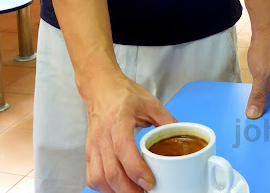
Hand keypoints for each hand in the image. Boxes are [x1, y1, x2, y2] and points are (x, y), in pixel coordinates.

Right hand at [83, 72, 176, 191]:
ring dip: (116, 191)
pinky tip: (118, 186)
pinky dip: (105, 188)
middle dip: (129, 189)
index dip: (136, 170)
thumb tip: (181, 136)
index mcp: (119, 120)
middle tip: (145, 192)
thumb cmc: (124, 94)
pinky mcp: (88, 152)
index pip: (123, 149)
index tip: (150, 182)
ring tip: (134, 191)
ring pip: (99, 178)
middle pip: (111, 171)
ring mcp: (93, 145)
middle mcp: (102, 135)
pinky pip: (92, 177)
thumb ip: (166, 120)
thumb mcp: (150, 102)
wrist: (101, 87)